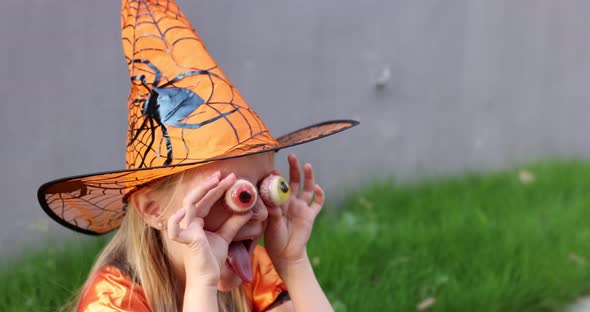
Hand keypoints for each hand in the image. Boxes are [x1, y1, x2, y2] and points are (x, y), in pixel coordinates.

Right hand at [167, 171, 252, 286]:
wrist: (208, 278)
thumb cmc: (212, 259)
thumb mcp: (226, 237)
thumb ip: (234, 223)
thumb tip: (248, 210)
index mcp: (197, 221)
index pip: (206, 200)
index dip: (217, 188)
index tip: (230, 178)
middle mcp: (189, 222)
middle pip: (198, 198)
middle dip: (211, 184)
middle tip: (225, 175)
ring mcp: (185, 229)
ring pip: (189, 204)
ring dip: (201, 191)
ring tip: (215, 181)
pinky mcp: (185, 240)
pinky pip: (174, 228)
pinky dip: (175, 219)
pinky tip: (184, 211)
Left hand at [264, 154, 324, 272]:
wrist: (286, 254)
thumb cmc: (274, 240)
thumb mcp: (271, 225)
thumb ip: (273, 213)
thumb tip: (272, 202)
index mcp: (279, 202)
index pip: (278, 185)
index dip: (277, 176)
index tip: (272, 169)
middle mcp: (291, 202)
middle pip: (294, 181)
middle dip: (293, 169)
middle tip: (292, 156)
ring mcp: (301, 207)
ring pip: (307, 188)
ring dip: (308, 177)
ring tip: (307, 165)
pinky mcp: (311, 215)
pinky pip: (317, 203)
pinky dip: (320, 194)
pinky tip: (317, 188)